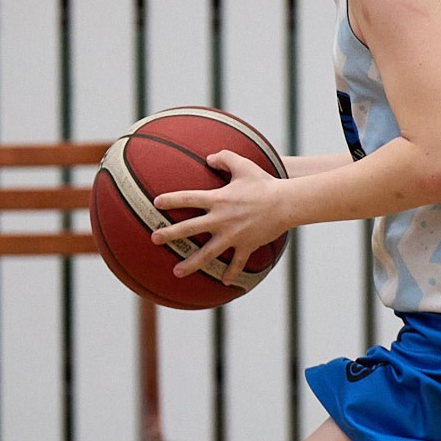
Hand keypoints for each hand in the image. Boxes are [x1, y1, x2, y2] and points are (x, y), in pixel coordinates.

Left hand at [152, 150, 291, 285]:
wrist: (286, 203)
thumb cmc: (264, 182)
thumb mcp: (243, 165)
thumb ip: (224, 158)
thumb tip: (208, 158)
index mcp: (218, 199)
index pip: (188, 198)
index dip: (171, 200)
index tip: (156, 203)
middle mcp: (221, 219)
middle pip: (190, 228)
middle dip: (170, 234)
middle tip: (154, 238)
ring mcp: (233, 235)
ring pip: (207, 253)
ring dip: (190, 264)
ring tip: (176, 272)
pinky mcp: (246, 246)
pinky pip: (236, 263)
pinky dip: (231, 272)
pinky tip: (224, 282)